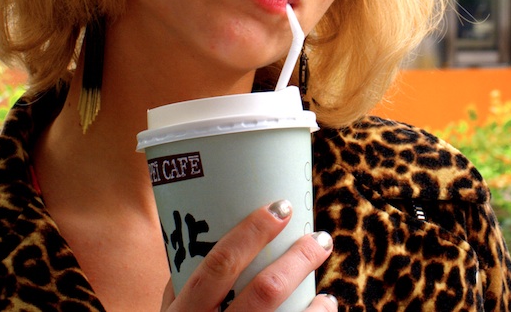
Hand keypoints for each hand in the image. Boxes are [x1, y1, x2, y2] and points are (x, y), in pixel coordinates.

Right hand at [160, 200, 336, 311]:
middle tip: (318, 238)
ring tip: (327, 280)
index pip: (219, 265)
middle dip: (298, 259)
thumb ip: (184, 285)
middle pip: (264, 292)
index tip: (281, 208)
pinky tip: (326, 305)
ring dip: (316, 299)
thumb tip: (206, 233)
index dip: (252, 233)